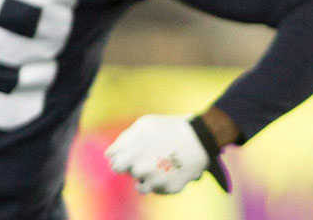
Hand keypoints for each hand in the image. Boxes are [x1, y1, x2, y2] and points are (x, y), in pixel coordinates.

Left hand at [106, 114, 229, 193]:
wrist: (202, 137)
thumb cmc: (171, 127)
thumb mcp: (145, 123)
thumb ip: (124, 139)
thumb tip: (110, 153)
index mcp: (131, 155)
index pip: (114, 164)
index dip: (123, 158)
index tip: (133, 153)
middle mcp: (140, 170)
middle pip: (130, 173)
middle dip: (137, 166)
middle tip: (151, 155)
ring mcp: (155, 181)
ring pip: (142, 186)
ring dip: (148, 177)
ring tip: (161, 164)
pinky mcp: (169, 189)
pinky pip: (159, 189)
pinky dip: (164, 181)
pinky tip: (171, 169)